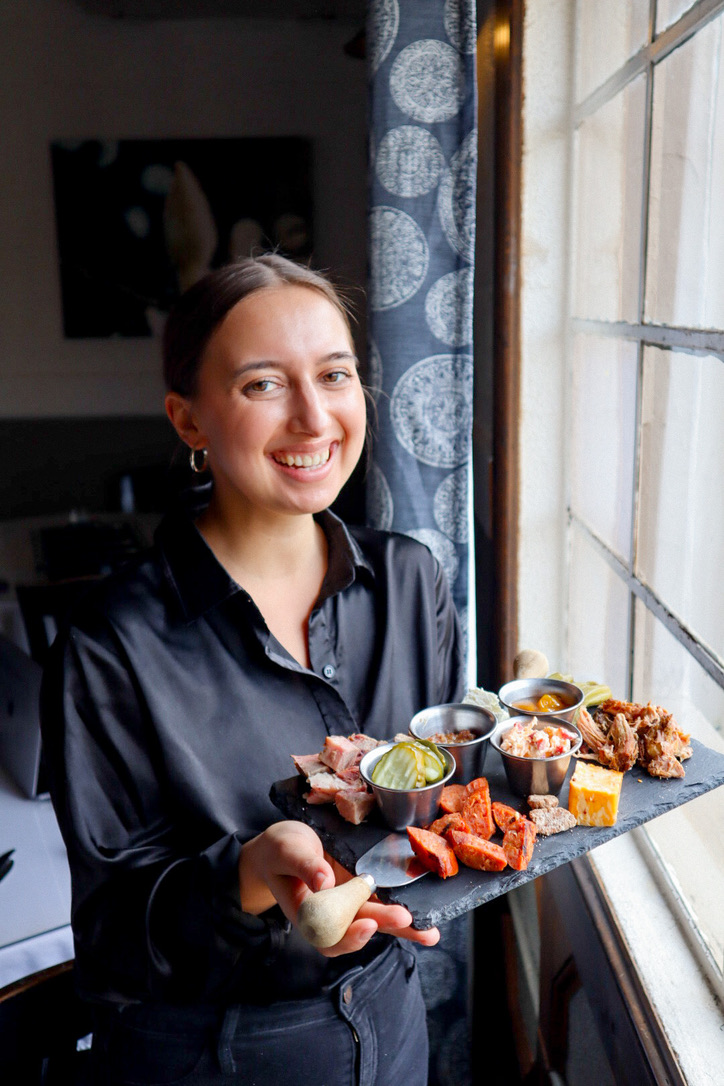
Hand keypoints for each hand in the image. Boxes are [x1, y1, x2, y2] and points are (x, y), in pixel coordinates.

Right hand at [239, 821, 439, 955]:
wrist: (283, 845)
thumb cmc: (279, 850)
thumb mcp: (286, 850)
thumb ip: (304, 865)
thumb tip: (324, 882)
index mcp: (308, 914)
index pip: (329, 936)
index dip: (349, 937)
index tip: (366, 925)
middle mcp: (331, 915)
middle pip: (359, 929)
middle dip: (385, 925)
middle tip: (407, 918)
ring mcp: (348, 904)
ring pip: (376, 920)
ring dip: (403, 927)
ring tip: (430, 931)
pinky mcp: (360, 890)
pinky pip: (382, 901)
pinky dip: (401, 907)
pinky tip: (424, 912)